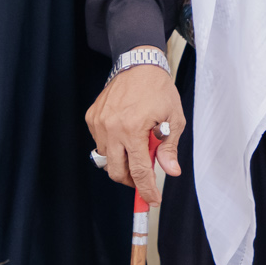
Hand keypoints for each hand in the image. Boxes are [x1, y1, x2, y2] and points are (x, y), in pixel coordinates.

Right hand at [85, 60, 184, 206]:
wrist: (139, 64)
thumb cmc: (159, 90)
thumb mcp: (174, 118)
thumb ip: (169, 148)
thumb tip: (171, 171)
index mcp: (134, 129)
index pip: (140, 171)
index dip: (147, 190)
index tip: (153, 200)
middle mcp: (112, 128)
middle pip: (116, 172)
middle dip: (131, 181)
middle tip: (143, 178)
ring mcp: (99, 123)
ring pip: (107, 158)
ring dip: (122, 160)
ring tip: (136, 147)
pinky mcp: (92, 117)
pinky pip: (100, 142)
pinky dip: (112, 145)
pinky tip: (125, 134)